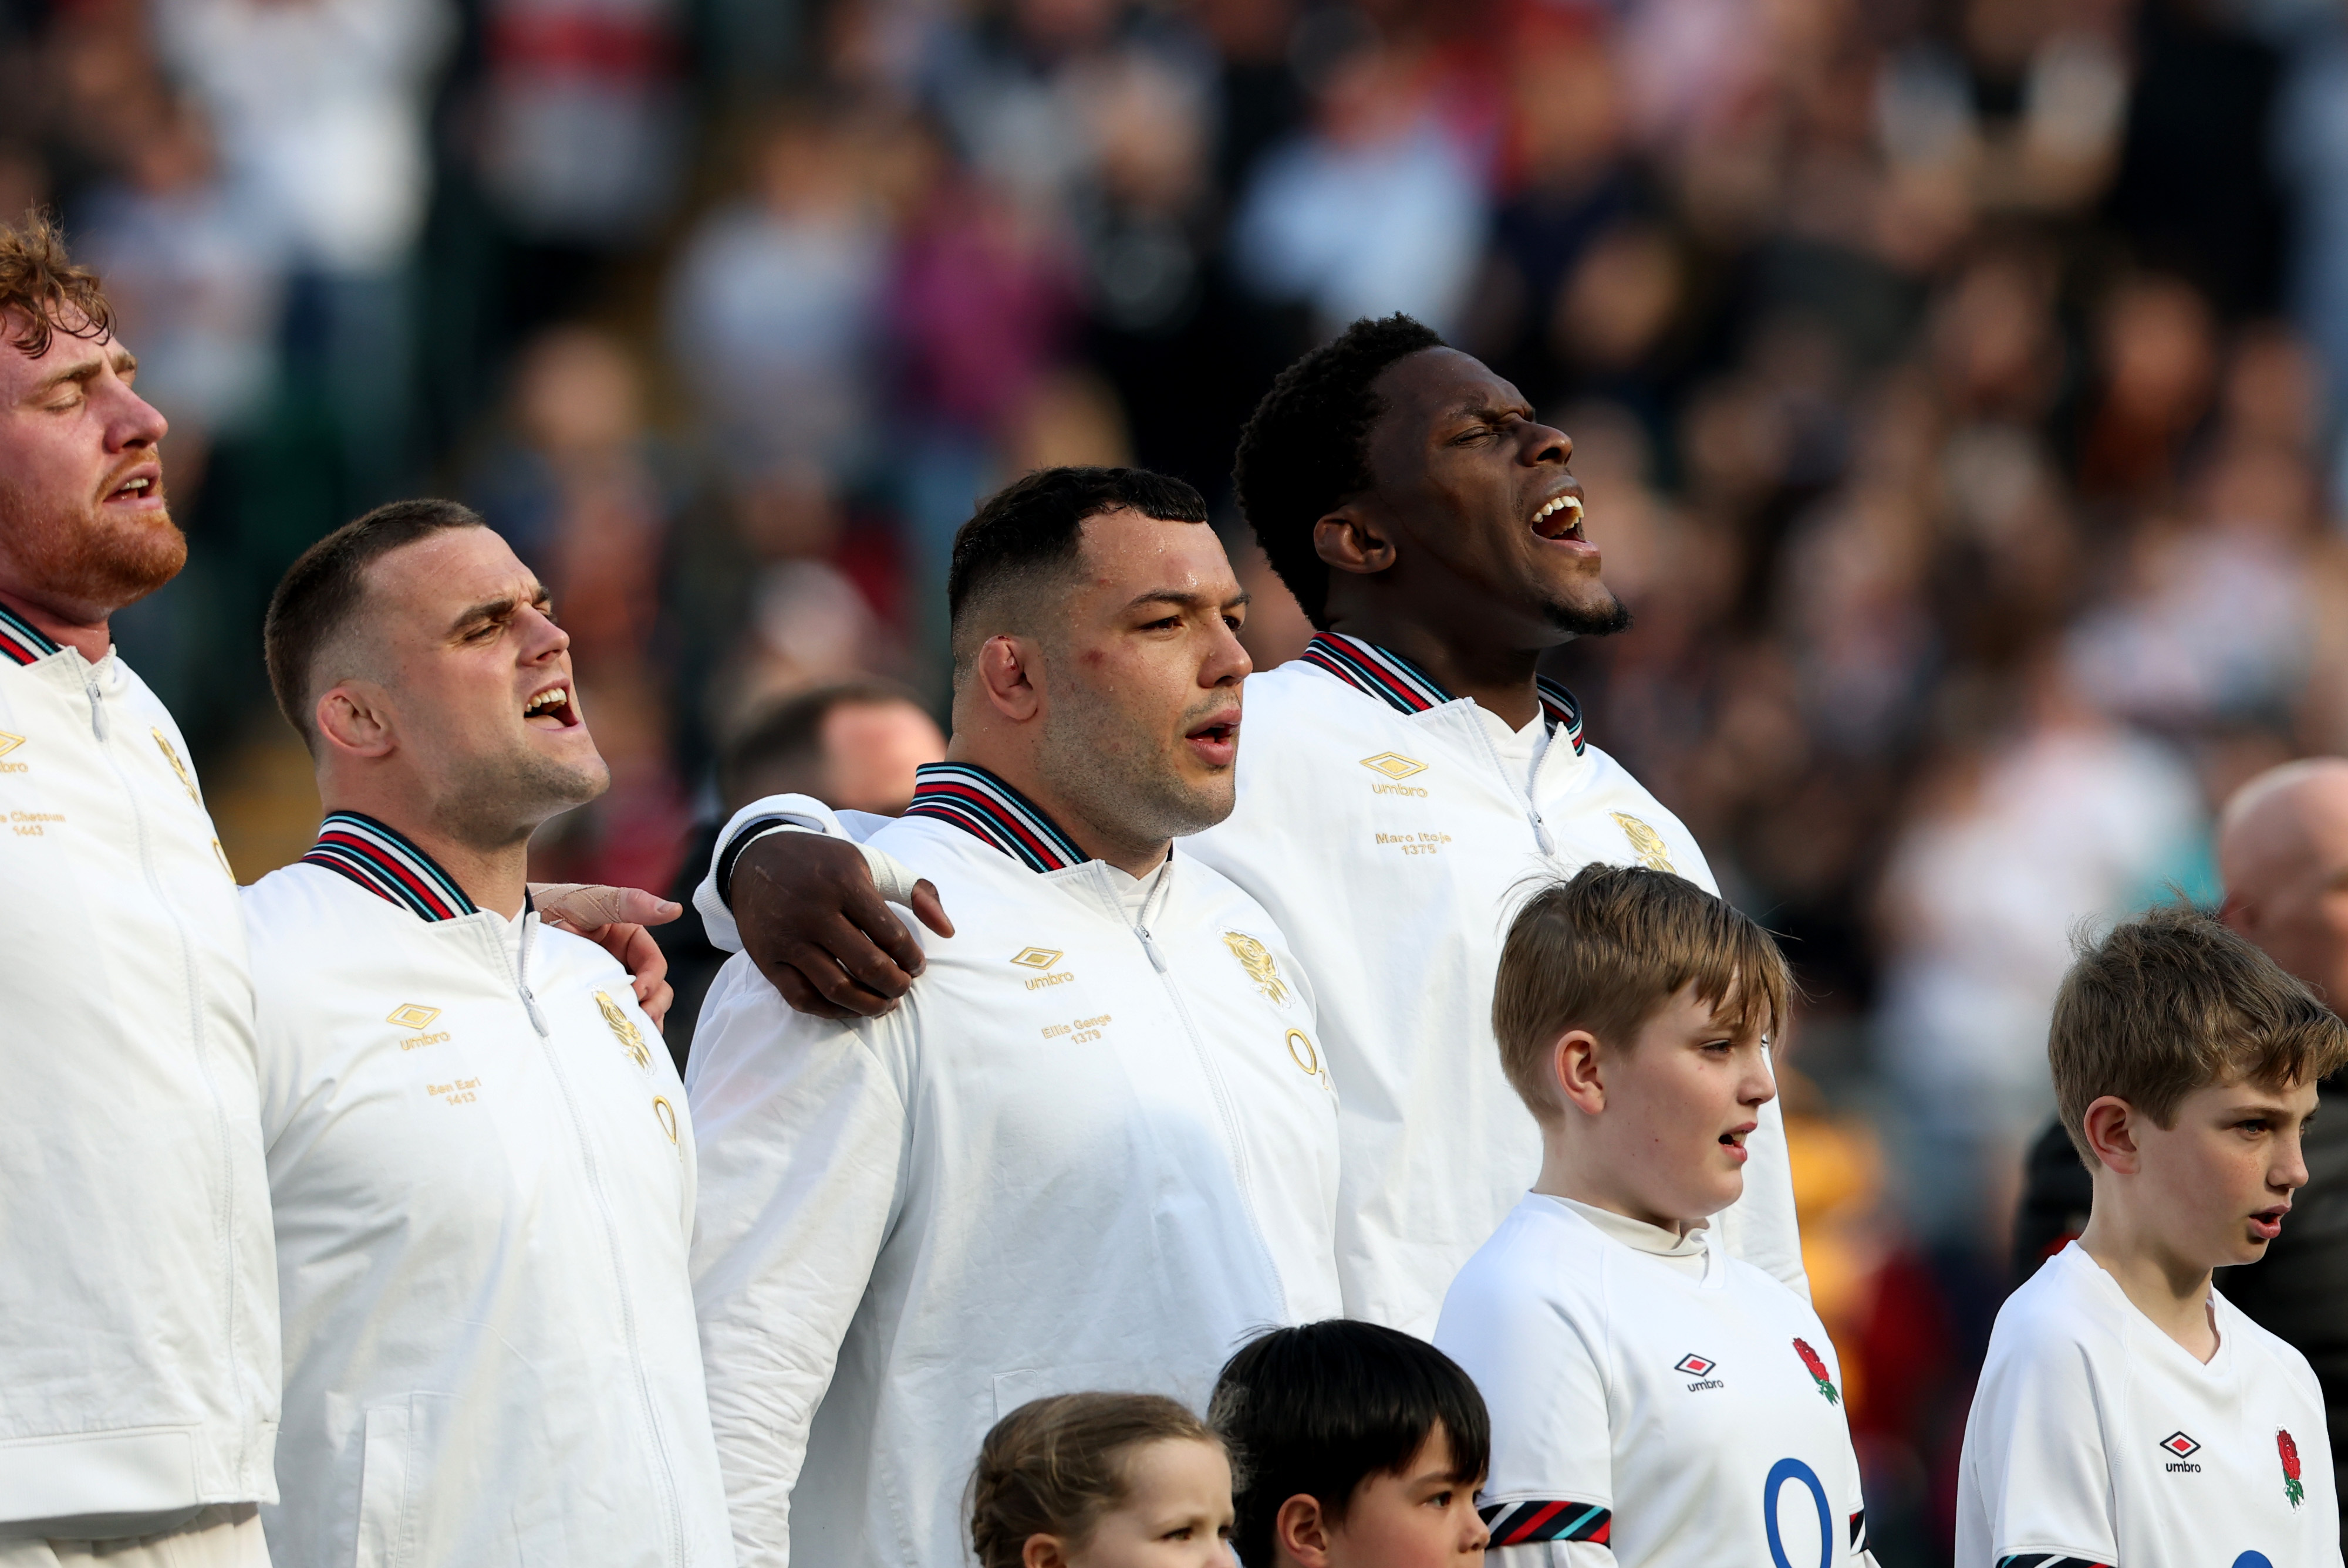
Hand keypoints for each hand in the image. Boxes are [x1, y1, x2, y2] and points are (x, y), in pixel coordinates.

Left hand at [533, 883, 683, 1029]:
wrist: (508, 923)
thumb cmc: (552, 903)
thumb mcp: (592, 902)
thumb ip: (631, 904)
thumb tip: (673, 910)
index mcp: (628, 937)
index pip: (653, 963)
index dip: (652, 980)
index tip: (638, 992)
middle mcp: (620, 960)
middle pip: (653, 988)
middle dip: (653, 1005)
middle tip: (642, 1020)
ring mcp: (603, 980)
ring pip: (635, 1005)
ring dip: (640, 1021)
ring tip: (634, 1037)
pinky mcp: (585, 996)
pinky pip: (608, 1013)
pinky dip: (617, 1027)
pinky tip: (617, 1040)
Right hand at [733, 833, 954, 1019]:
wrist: (757, 858)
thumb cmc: (826, 865)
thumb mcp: (872, 863)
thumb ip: (917, 891)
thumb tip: (948, 932)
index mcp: (845, 883)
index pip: (892, 935)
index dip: (912, 959)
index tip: (917, 966)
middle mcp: (814, 911)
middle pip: (867, 965)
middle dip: (895, 985)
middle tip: (903, 987)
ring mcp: (787, 938)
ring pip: (836, 988)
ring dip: (868, 1005)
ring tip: (884, 1004)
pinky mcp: (766, 959)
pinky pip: (802, 998)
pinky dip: (831, 1011)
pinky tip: (851, 1008)